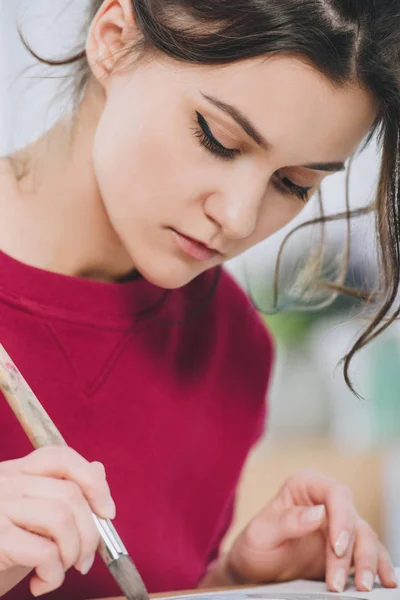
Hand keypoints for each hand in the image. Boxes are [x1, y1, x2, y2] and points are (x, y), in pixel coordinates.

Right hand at [0, 447, 115, 596]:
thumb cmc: (1, 552)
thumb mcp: (33, 521)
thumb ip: (61, 494)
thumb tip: (98, 469)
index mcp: (16, 472)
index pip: (61, 457)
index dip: (93, 482)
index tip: (107, 513)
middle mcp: (4, 482)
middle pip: (70, 493)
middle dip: (90, 532)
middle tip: (84, 562)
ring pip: (61, 518)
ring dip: (71, 553)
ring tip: (58, 572)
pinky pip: (44, 552)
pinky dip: (53, 574)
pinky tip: (40, 585)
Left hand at [204, 470, 396, 592]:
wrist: (255, 570)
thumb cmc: (255, 546)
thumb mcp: (261, 534)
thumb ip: (288, 522)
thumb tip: (319, 513)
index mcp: (305, 486)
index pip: (336, 493)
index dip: (342, 518)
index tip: (337, 547)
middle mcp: (326, 501)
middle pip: (353, 518)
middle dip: (352, 551)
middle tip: (337, 582)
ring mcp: (338, 525)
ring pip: (365, 537)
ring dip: (367, 562)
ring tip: (362, 588)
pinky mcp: (346, 549)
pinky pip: (369, 553)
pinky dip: (378, 566)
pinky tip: (384, 580)